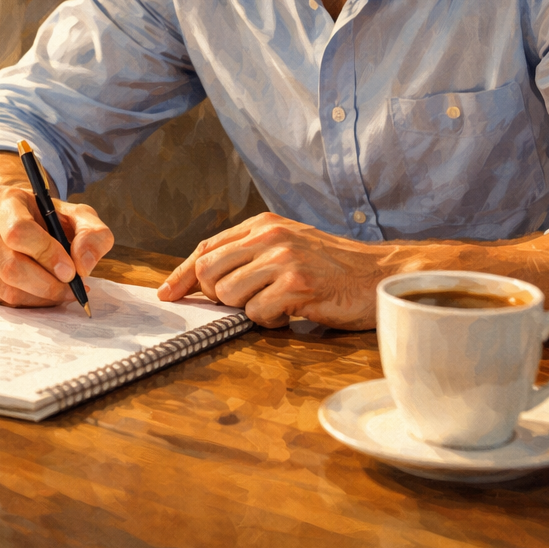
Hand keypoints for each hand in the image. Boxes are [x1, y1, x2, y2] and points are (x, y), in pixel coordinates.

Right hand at [0, 185, 114, 306]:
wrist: (17, 222)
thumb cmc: (48, 219)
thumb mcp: (77, 216)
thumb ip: (92, 234)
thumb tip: (82, 265)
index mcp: (1, 199)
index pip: (18, 232)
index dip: (47, 255)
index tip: (71, 271)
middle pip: (10, 266)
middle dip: (47, 284)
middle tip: (70, 289)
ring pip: (5, 288)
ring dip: (39, 298)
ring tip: (60, 291)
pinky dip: (26, 303)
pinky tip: (40, 292)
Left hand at [157, 212, 388, 328]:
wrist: (381, 275)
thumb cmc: (333, 267)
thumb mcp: (289, 246)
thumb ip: (250, 255)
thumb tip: (203, 282)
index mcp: (264, 225)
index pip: (206, 247)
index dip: (182, 274)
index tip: (167, 293)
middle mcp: (270, 236)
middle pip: (207, 270)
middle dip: (212, 295)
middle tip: (240, 304)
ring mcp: (284, 259)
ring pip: (228, 294)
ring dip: (247, 310)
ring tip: (276, 305)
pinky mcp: (298, 284)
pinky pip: (258, 314)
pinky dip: (270, 322)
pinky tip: (292, 314)